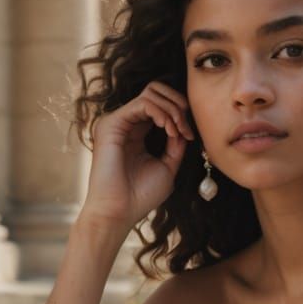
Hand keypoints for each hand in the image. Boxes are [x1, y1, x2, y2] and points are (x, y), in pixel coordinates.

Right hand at [80, 80, 194, 233]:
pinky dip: (161, 112)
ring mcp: (117, 122)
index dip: (180, 114)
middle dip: (177, 104)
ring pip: (151, 93)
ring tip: (177, 131)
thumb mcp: (167, 167)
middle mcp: (124, 124)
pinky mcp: (112, 123)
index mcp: (135, 133)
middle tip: (186, 128)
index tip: (190, 136)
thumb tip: (184, 126)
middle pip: (155, 91)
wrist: (119, 213)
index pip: (159, 105)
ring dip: (172, 110)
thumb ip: (175, 145)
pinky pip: (143, 102)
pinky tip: (168, 128)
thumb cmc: (140, 196)